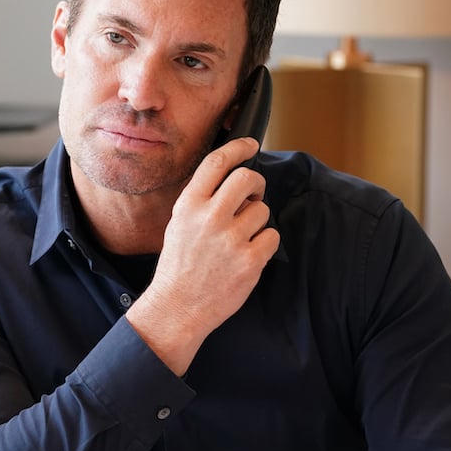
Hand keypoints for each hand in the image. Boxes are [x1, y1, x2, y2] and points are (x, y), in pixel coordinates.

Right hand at [126, 137, 279, 373]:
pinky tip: (247, 255)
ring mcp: (231, 239)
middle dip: (256, 183)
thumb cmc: (180, 265)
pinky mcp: (250, 260)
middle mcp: (209, 217)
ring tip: (240, 239)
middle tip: (253, 195)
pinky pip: (272, 236)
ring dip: (257, 221)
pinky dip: (264, 244)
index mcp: (189, 205)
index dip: (239, 147)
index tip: (250, 145)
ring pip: (262, 210)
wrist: (178, 306)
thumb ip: (203, 200)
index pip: (218, 162)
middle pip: (247, 178)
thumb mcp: (179, 224)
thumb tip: (235, 180)